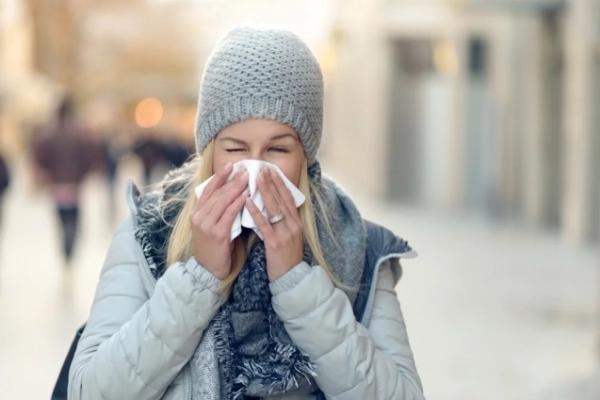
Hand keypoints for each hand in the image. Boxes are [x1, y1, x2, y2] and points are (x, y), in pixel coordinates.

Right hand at [191, 162, 248, 279]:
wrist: (208, 270)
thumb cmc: (214, 247)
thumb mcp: (212, 225)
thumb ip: (218, 211)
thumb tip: (233, 192)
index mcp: (197, 213)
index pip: (208, 189)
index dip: (220, 176)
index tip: (230, 165)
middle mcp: (199, 216)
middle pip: (217, 193)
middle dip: (231, 179)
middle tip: (244, 168)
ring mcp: (206, 225)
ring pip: (222, 201)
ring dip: (236, 188)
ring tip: (247, 177)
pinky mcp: (216, 234)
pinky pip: (229, 214)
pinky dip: (237, 203)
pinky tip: (246, 196)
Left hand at [245, 167, 303, 281]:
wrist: (292, 279)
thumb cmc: (287, 258)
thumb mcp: (290, 237)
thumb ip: (284, 222)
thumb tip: (273, 207)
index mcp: (297, 223)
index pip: (289, 198)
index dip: (280, 183)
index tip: (271, 171)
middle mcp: (293, 225)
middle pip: (282, 199)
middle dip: (272, 183)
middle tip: (262, 168)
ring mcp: (285, 233)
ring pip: (274, 208)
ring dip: (264, 192)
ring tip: (256, 179)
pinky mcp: (275, 243)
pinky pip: (264, 224)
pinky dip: (256, 212)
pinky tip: (247, 202)